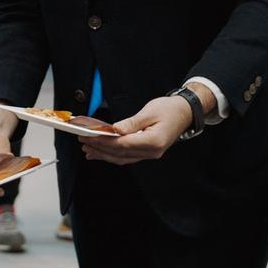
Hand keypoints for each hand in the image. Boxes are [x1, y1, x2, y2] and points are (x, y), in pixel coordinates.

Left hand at [78, 96, 192, 164]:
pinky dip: (112, 155)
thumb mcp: (149, 112)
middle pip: (120, 153)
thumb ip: (131, 123)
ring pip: (122, 158)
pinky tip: (101, 152)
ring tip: (88, 149)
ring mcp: (150, 154)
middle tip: (83, 141)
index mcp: (153, 141)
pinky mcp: (146, 152)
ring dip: (103, 154)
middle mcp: (152, 151)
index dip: (104, 141)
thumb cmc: (170, 110)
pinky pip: (126, 156)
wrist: (184, 113)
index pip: (123, 144)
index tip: (90, 136)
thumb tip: (115, 129)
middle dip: (99, 148)